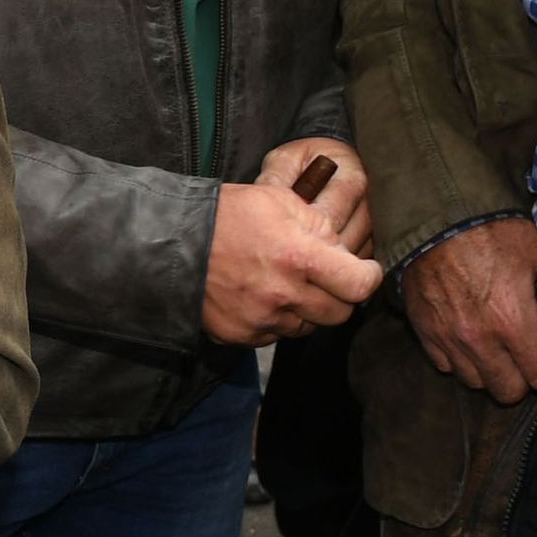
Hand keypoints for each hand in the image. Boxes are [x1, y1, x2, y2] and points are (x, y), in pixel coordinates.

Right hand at [203, 154, 386, 346]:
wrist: (168, 243)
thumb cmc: (225, 215)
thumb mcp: (277, 200)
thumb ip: (318, 224)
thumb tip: (341, 248)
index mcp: (299, 257)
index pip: (360, 285)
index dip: (368, 277)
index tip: (363, 270)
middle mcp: (284, 295)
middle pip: (340, 313)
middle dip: (338, 294)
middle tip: (321, 277)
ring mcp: (262, 320)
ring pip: (308, 326)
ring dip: (305, 309)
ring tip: (283, 284)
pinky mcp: (241, 335)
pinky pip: (275, 335)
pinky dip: (275, 320)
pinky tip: (258, 296)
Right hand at [403, 214, 536, 405]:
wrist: (435, 216)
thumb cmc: (490, 230)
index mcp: (514, 321)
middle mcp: (480, 338)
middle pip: (507, 391)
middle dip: (524, 379)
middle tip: (527, 357)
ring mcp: (448, 337)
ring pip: (474, 382)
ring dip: (490, 371)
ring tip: (496, 350)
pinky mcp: (424, 330)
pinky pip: (444, 364)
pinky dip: (459, 359)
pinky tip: (468, 339)